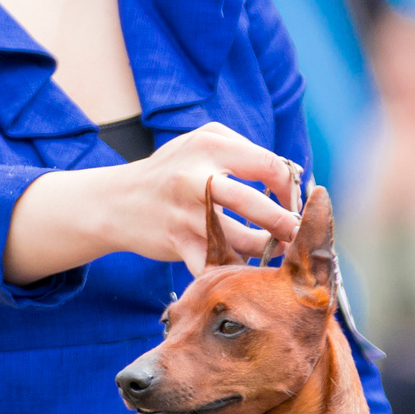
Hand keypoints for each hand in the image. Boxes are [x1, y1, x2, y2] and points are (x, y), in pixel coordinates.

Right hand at [4, 120, 302, 282]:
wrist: (117, 201)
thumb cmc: (171, 170)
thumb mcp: (202, 142)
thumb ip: (245, 150)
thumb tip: (292, 175)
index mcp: (211, 146)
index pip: (270, 166)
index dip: (291, 188)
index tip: (295, 202)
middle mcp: (196, 178)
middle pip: (256, 205)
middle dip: (285, 225)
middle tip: (297, 235)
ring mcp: (185, 213)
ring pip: (240, 241)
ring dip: (264, 251)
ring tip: (275, 252)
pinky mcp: (176, 242)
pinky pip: (215, 264)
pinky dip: (233, 271)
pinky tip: (244, 270)